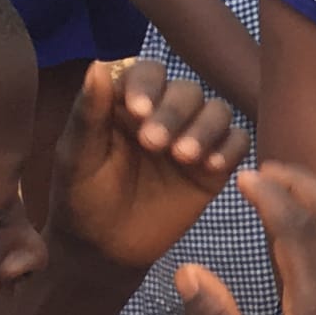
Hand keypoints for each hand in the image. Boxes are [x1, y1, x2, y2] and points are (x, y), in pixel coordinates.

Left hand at [50, 59, 247, 269]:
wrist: (104, 249)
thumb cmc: (82, 197)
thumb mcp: (77, 156)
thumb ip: (89, 113)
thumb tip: (97, 65)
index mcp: (128, 103)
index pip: (148, 73)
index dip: (147, 84)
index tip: (136, 109)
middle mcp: (165, 113)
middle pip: (187, 90)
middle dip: (174, 112)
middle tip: (153, 144)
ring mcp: (193, 137)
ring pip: (217, 111)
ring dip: (205, 128)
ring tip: (183, 156)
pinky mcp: (215, 166)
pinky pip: (238, 142)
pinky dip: (230, 148)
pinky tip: (211, 166)